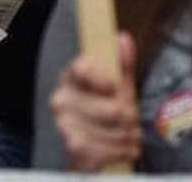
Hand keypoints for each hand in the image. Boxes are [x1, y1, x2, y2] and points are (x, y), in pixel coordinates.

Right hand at [49, 32, 140, 170]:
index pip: (84, 68)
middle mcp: (61, 99)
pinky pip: (112, 148)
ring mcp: (65, 124)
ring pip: (116, 129)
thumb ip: (122, 63)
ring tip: (124, 135)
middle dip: (129, 118)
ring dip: (129, 136)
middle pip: (112, 108)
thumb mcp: (119, 87)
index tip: (113, 88)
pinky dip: (123, 151)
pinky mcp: (73, 148)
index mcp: (71, 78)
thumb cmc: (106, 116)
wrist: (91, 154)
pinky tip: (119, 149)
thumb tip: (122, 38)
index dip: (105, 80)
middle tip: (128, 120)